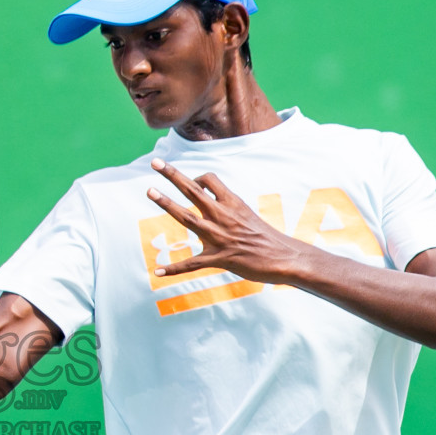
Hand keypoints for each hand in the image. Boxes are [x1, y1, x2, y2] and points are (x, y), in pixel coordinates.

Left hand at [146, 160, 304, 284]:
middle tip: (155, 162)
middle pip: (193, 191)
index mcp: (232, 204)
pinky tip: (158, 272)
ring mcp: (220, 237)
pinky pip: (192, 264)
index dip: (196, 178)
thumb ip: (228, 208)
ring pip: (187, 218)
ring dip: (167, 204)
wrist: (286, 258)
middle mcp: (223, 216)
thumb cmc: (267, 237)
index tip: (191, 183)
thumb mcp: (247, 215)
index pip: (209, 180)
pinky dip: (174, 269)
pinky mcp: (220, 258)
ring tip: (150, 191)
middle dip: (173, 175)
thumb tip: (213, 201)